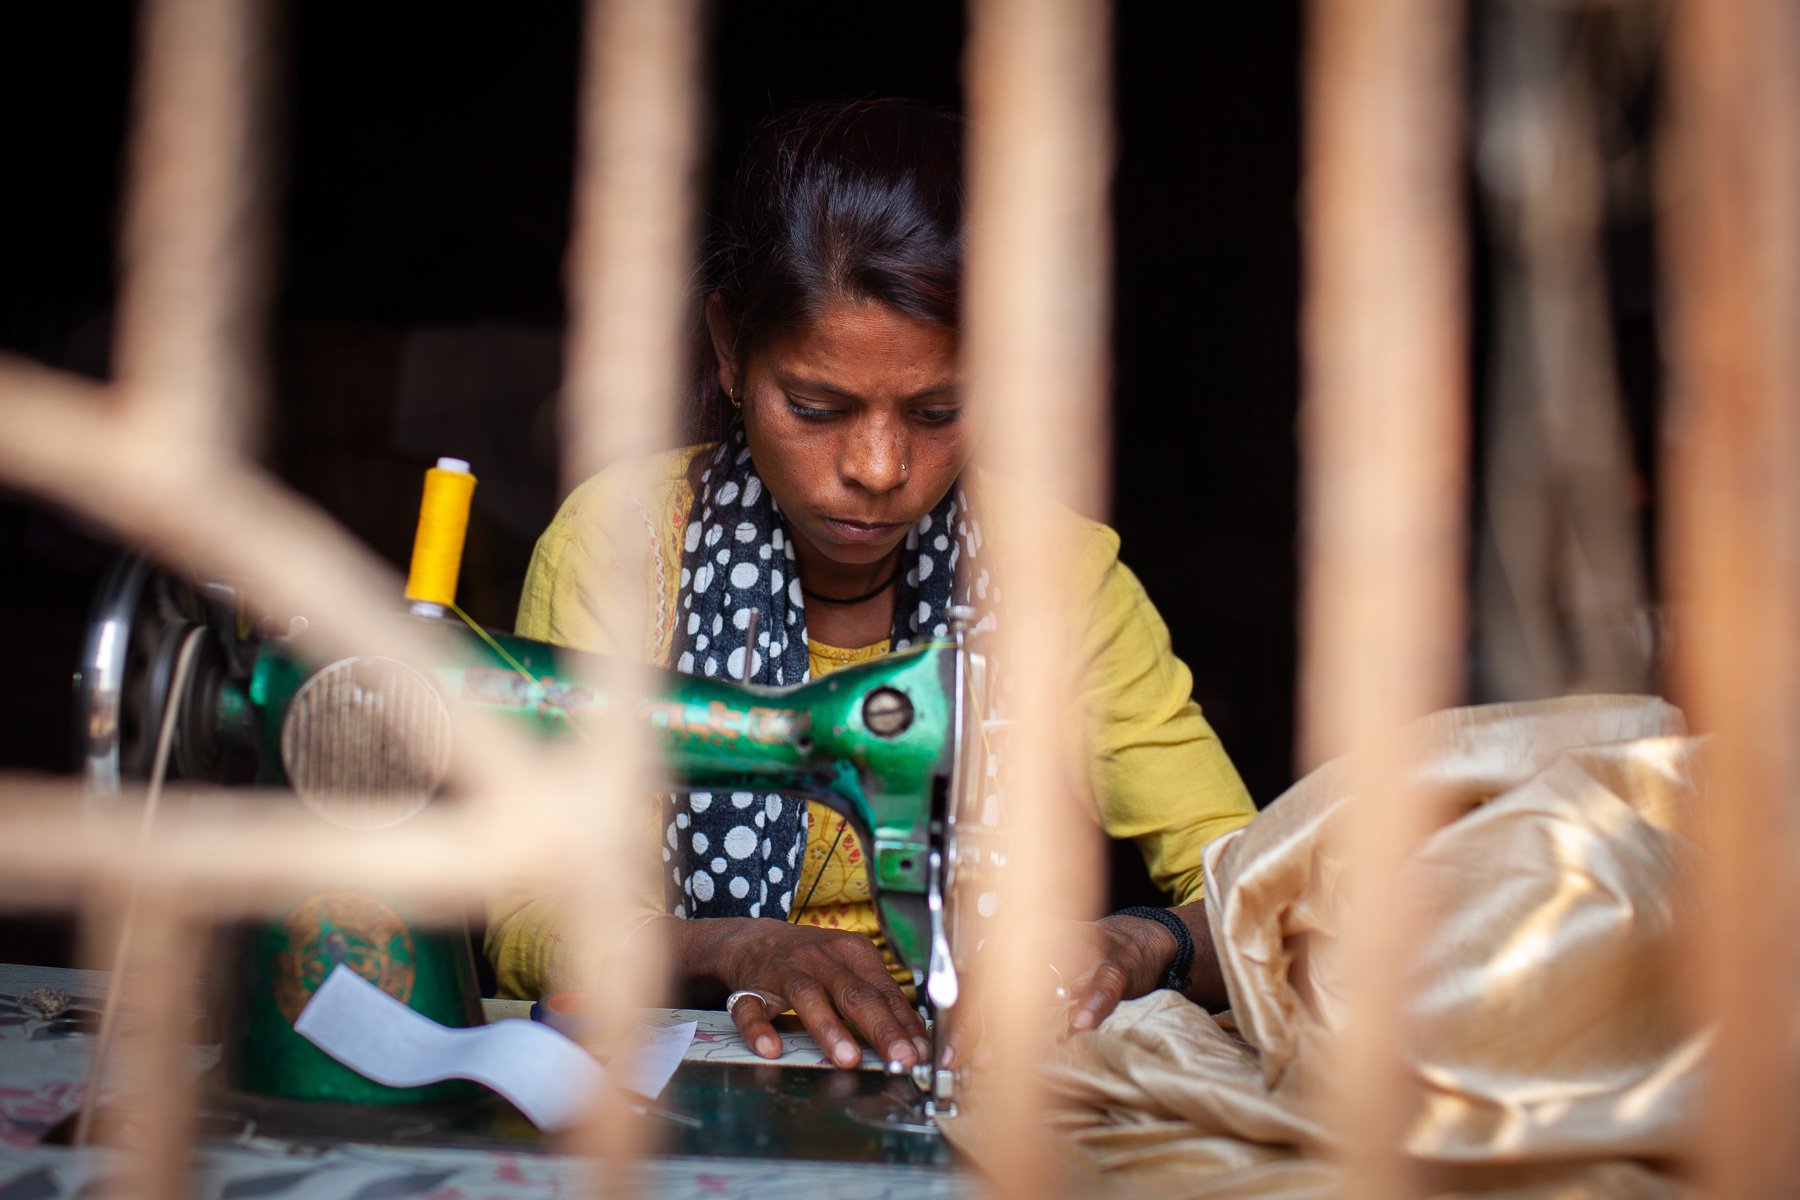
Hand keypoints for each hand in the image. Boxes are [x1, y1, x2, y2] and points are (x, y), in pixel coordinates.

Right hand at [693, 918, 930, 1070]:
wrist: (754, 940)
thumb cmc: (813, 961)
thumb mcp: (850, 969)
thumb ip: (880, 1000)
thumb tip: (916, 1039)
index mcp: (852, 952)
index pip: (885, 991)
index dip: (905, 1024)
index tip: (922, 1053)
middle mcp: (821, 958)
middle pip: (854, 993)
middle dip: (880, 1027)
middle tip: (900, 1058)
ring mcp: (785, 971)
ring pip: (808, 997)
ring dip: (829, 1028)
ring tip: (848, 1058)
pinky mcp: (752, 987)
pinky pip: (752, 1007)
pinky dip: (759, 1028)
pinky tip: (771, 1048)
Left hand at [938, 908, 1198, 1068]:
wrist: (1138, 937)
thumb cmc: (1086, 961)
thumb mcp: (1046, 978)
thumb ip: (1018, 1005)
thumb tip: (979, 1046)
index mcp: (1024, 951)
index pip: (983, 983)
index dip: (962, 1019)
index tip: (951, 1052)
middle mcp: (1045, 946)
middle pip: (1003, 983)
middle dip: (979, 1024)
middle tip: (966, 1058)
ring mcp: (1079, 953)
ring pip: (1046, 982)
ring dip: (1025, 1019)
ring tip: (1006, 1049)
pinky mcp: (1115, 963)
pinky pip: (1101, 984)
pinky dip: (1092, 1003)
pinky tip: (1080, 1024)